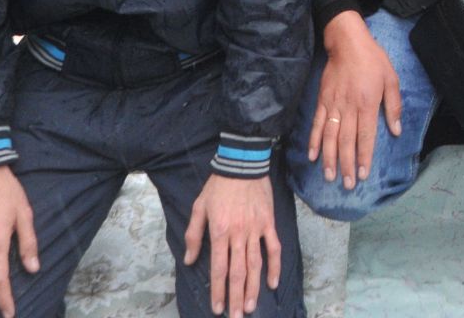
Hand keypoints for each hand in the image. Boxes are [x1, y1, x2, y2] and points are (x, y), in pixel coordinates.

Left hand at [184, 173, 279, 317]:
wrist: (242, 162)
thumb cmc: (218, 185)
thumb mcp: (199, 207)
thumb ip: (194, 235)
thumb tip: (189, 259)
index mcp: (220, 231)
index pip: (218, 268)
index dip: (218, 290)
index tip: (218, 308)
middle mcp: (238, 234)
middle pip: (238, 272)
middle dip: (236, 297)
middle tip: (236, 317)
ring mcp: (255, 229)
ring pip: (255, 264)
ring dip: (253, 288)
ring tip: (250, 307)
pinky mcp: (268, 222)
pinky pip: (273, 247)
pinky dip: (274, 266)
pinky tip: (273, 282)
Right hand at [306, 9, 401, 189]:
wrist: (348, 41)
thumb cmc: (373, 59)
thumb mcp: (391, 78)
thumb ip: (394, 105)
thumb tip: (396, 131)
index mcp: (367, 103)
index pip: (365, 136)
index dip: (363, 157)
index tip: (362, 175)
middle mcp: (349, 107)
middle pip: (347, 141)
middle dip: (346, 164)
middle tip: (346, 185)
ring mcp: (333, 105)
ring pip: (329, 136)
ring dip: (329, 158)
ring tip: (329, 176)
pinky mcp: (322, 100)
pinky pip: (316, 124)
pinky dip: (313, 141)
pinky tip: (312, 156)